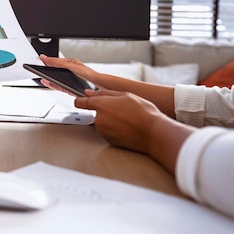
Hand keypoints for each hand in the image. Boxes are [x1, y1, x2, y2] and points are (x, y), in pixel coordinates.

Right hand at [39, 54, 98, 82]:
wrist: (94, 85)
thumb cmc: (86, 73)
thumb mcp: (70, 65)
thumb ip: (58, 63)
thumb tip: (47, 60)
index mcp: (71, 63)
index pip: (57, 61)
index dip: (48, 60)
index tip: (41, 59)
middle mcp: (70, 71)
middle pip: (55, 70)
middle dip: (47, 70)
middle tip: (39, 68)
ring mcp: (69, 80)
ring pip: (56, 79)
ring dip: (49, 78)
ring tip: (42, 77)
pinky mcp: (69, 88)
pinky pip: (59, 86)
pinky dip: (52, 85)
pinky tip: (48, 83)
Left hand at [74, 89, 194, 172]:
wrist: (153, 133)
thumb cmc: (142, 112)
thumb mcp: (125, 95)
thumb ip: (104, 93)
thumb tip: (89, 93)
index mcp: (100, 105)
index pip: (80, 102)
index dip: (80, 101)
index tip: (81, 101)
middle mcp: (98, 119)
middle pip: (95, 112)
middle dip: (104, 110)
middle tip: (121, 109)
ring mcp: (103, 131)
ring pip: (102, 122)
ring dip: (110, 120)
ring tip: (127, 118)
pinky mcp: (109, 141)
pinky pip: (108, 132)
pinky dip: (115, 129)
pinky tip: (127, 127)